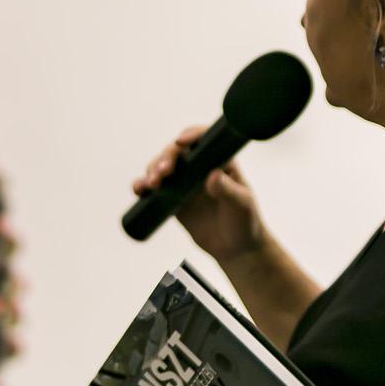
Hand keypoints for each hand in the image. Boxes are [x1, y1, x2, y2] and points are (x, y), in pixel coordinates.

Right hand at [133, 125, 270, 263]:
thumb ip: (227, 190)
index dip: (190, 136)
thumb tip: (213, 176)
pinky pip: (155, 189)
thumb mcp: (241, 205)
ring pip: (162, 168)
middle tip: (162, 173)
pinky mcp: (174, 199)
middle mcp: (200, 167)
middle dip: (165, 158)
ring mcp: (185, 183)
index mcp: (220, 161)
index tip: (180, 142)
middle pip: (177, 152)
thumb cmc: (245, 222)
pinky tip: (139, 190)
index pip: (204, 140)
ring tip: (150, 185)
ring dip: (152, 170)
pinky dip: (144, 186)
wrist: (236, 249)